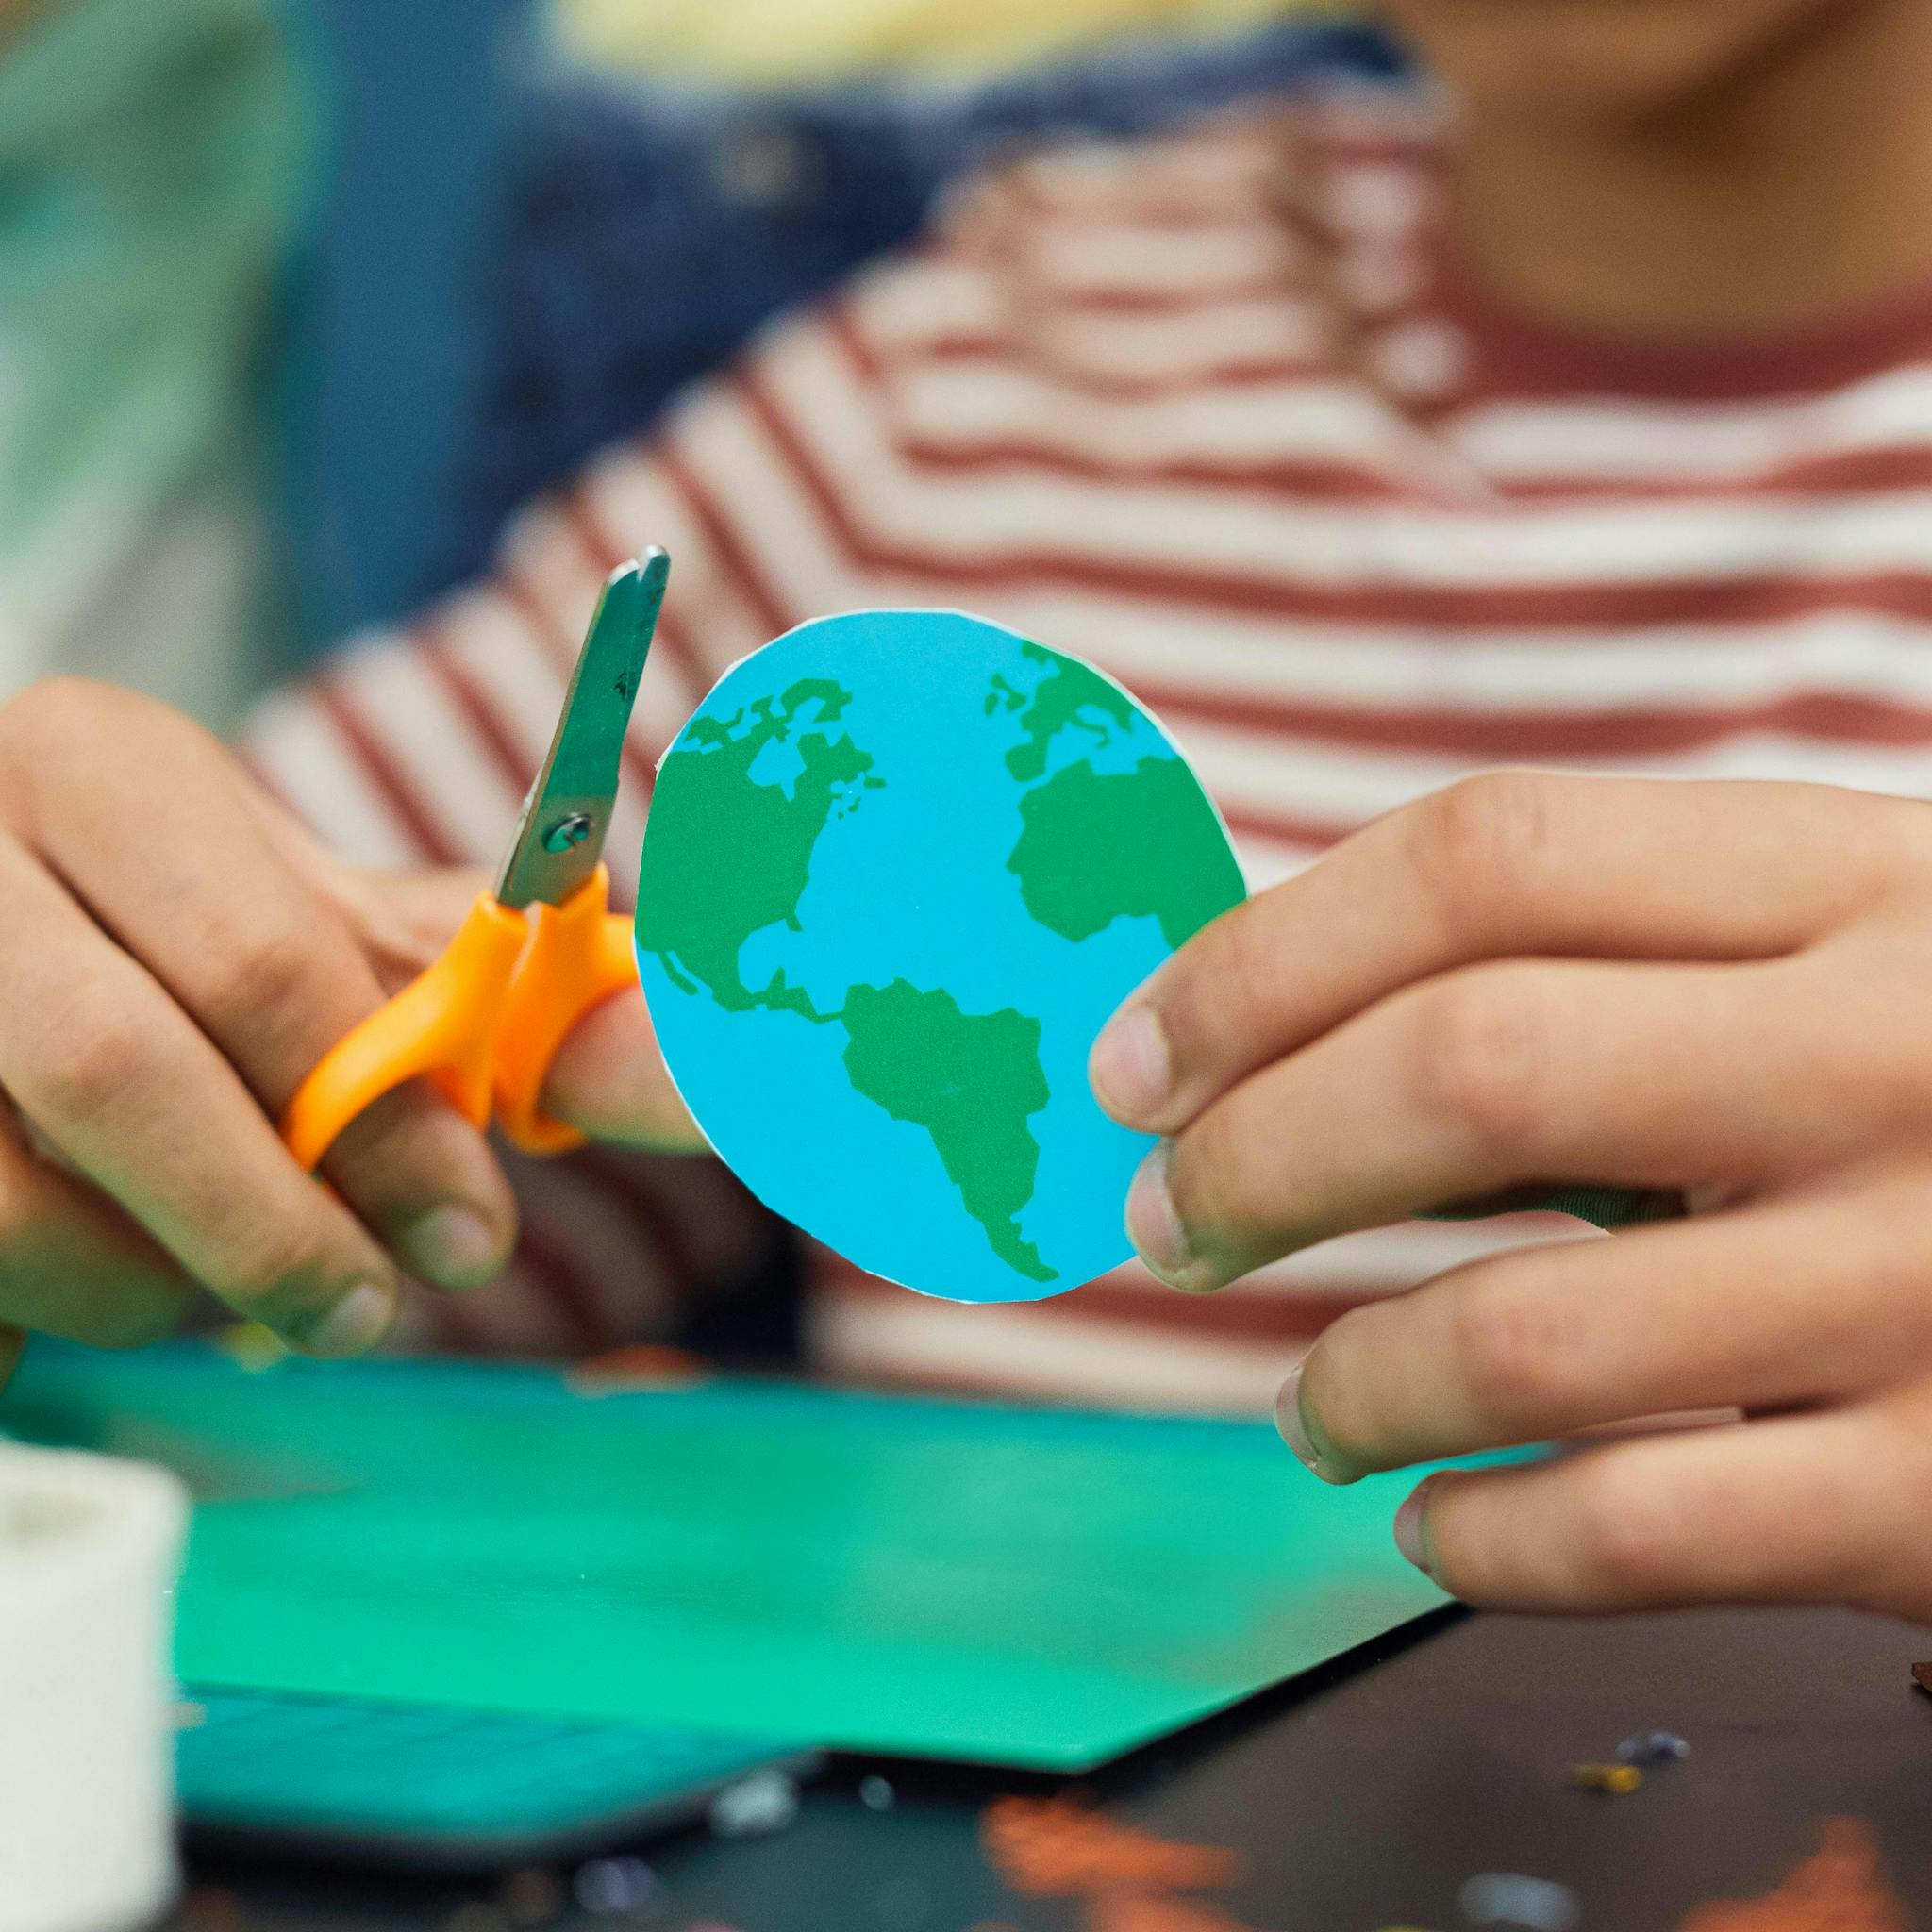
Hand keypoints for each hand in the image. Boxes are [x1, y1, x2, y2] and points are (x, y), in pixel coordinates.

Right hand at [0, 678, 695, 1375]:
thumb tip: (667, 1027)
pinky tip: (118, 1279)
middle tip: (370, 1306)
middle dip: (277, 1228)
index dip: (388, 1122)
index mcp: (102, 765)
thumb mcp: (302, 916)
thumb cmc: (174, 936)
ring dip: (156, 1282)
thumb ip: (448, 963)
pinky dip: (55, 1307)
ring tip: (234, 1286)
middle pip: (123, 1080)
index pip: (269, 966)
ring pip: (11, 1196)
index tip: (474, 1234)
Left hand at [1090, 771, 1931, 1622]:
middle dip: (1254, 1153)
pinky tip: (1437, 1520)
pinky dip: (1481, 1538)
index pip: (1490, 856)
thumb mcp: (1851, 963)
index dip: (1267, 953)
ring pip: (1523, 1328)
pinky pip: (1631, 1530)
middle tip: (1159, 1220)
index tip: (1138, 1052)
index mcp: (1865, 881)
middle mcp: (1903, 1056)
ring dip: (1348, 1378)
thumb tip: (1270, 1032)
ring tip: (1306, 1402)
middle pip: (1470, 1068)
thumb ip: (1615, 973)